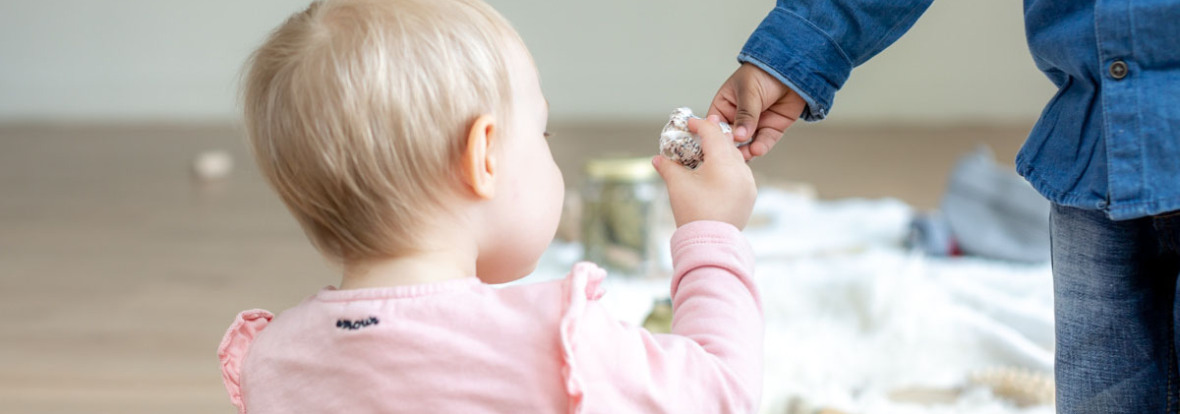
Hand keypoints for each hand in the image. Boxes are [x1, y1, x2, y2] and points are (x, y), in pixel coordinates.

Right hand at [652, 115, 756, 229]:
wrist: (710, 243)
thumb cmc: (693, 212)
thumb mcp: (677, 185)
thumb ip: (668, 167)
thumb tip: (657, 159)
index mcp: (723, 163)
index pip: (713, 134)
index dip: (700, 125)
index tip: (689, 123)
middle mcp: (740, 169)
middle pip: (727, 143)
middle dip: (713, 135)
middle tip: (701, 129)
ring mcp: (748, 183)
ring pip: (736, 158)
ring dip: (723, 151)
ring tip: (709, 150)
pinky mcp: (749, 195)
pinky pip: (740, 173)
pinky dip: (729, 167)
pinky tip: (719, 171)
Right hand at [707, 63, 806, 159]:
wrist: (793, 69)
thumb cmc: (764, 73)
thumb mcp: (749, 92)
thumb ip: (745, 115)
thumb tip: (739, 135)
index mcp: (726, 104)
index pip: (715, 124)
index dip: (714, 135)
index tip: (714, 145)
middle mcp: (739, 117)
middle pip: (731, 138)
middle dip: (732, 147)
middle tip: (732, 154)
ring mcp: (756, 124)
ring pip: (747, 144)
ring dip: (746, 151)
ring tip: (746, 154)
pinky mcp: (771, 128)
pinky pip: (764, 142)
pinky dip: (761, 147)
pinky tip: (757, 149)